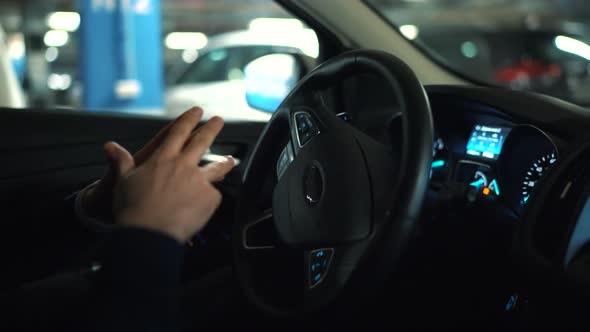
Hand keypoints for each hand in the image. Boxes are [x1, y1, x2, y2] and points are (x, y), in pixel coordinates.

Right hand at [80, 107, 234, 221]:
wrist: (149, 233)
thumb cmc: (133, 209)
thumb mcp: (122, 181)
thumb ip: (121, 161)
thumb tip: (109, 146)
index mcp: (163, 159)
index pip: (178, 133)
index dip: (189, 120)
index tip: (197, 111)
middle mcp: (183, 166)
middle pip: (202, 142)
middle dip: (211, 129)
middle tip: (218, 120)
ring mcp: (199, 181)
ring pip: (217, 167)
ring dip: (224, 162)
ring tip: (230, 160)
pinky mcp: (209, 197)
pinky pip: (214, 195)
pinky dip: (210, 198)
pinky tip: (207, 203)